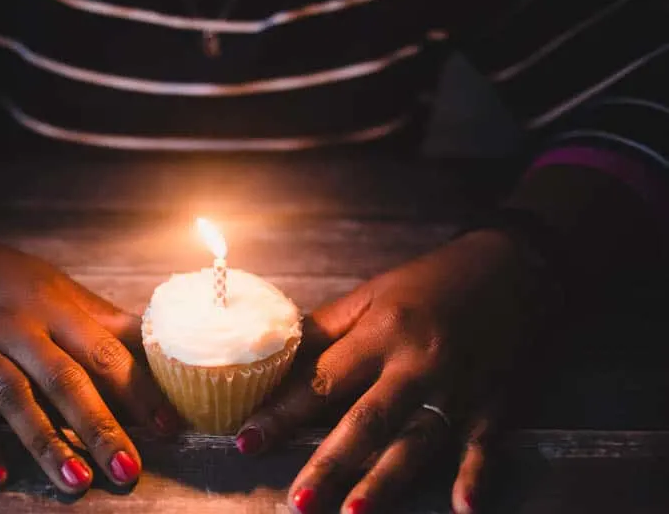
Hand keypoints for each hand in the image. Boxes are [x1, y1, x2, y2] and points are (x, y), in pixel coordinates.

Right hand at [0, 233, 178, 492]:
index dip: (138, 391)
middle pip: (63, 378)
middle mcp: (14, 324)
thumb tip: (154, 342)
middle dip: (99, 426)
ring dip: (46, 442)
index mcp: (51, 304)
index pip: (103, 351)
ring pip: (14, 397)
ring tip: (77, 482)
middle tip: (128, 470)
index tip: (169, 428)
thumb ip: (98, 318)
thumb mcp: (50, 286)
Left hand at [237, 230, 552, 513]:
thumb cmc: (428, 283)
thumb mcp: (372, 294)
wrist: (510, 269)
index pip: (322, 380)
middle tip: (299, 501)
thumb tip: (279, 356)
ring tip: (353, 512)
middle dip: (330, 462)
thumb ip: (326, 328)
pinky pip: (483, 445)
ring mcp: (457, 387)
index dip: (283, 413)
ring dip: (385, 480)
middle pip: (367, 420)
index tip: (248, 441)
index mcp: (380, 332)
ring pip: (416, 440)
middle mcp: (416, 363)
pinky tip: (462, 508)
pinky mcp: (494, 403)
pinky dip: (475, 476)